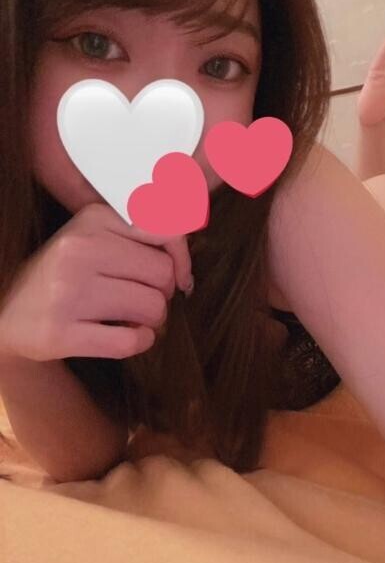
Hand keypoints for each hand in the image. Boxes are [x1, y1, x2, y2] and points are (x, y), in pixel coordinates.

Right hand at [0, 202, 192, 361]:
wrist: (6, 315)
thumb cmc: (65, 276)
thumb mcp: (94, 239)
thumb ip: (140, 237)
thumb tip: (189, 260)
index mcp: (91, 220)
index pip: (165, 231)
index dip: (182, 259)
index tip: (180, 277)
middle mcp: (79, 250)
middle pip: (163, 275)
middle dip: (163, 294)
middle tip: (144, 301)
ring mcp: (67, 292)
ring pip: (153, 308)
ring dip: (154, 321)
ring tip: (134, 319)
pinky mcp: (60, 333)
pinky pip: (132, 341)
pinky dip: (141, 342)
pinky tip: (129, 337)